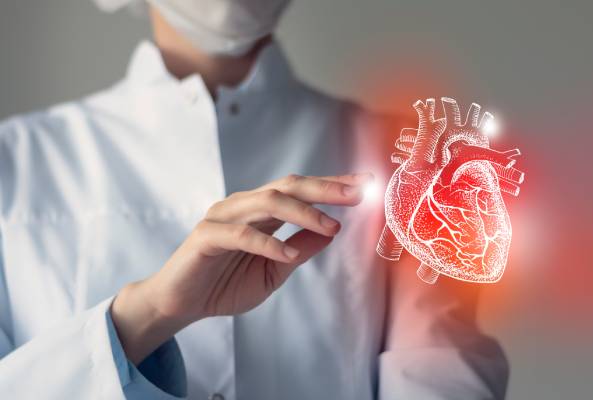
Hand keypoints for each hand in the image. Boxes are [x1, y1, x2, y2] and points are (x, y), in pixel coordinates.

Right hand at [111, 173, 371, 363]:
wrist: (180, 304)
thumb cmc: (224, 285)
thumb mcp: (274, 272)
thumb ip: (299, 251)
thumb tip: (331, 234)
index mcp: (261, 211)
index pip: (301, 190)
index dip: (333, 185)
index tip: (365, 184)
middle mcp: (244, 206)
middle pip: (289, 186)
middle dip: (326, 188)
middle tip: (357, 193)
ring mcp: (223, 217)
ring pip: (268, 202)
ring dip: (303, 213)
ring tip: (331, 227)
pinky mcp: (206, 236)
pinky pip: (241, 234)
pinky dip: (268, 243)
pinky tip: (288, 254)